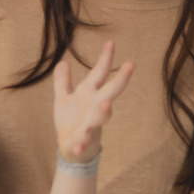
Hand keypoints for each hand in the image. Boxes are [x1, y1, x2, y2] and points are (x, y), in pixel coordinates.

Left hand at [53, 39, 133, 164]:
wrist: (71, 150)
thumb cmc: (71, 121)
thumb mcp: (63, 99)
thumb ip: (62, 82)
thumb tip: (62, 62)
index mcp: (89, 94)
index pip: (100, 73)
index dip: (106, 59)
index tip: (110, 42)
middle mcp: (94, 108)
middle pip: (111, 91)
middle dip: (121, 79)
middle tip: (131, 65)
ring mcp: (91, 125)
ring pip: (101, 117)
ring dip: (104, 111)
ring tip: (106, 103)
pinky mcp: (82, 142)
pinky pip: (83, 142)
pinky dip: (81, 144)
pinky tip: (78, 145)